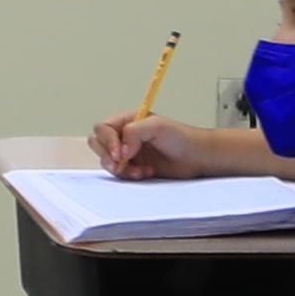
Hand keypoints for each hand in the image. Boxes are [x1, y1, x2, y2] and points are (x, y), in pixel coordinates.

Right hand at [91, 110, 206, 177]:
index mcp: (127, 120)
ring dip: (121, 169)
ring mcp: (127, 152)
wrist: (196, 157)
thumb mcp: (158, 126)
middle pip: (98, 144)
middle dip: (108, 157)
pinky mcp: (132, 167)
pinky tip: (146, 173)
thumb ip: (134, 132)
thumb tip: (121, 149)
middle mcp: (124, 135)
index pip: (103, 128)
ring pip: (107, 161)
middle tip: (121, 165)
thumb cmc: (182, 137)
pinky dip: (129, 175)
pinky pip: (119, 173)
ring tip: (140, 171)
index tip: (120, 154)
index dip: (108, 142)